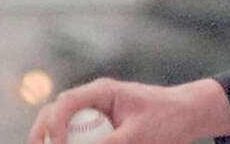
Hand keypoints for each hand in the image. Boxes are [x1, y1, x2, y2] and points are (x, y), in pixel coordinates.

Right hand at [29, 77, 229, 143]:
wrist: (187, 115)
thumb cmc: (167, 118)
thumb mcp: (139, 134)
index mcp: (102, 92)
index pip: (65, 103)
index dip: (54, 125)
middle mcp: (93, 100)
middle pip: (55, 113)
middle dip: (42, 134)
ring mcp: (94, 114)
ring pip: (62, 126)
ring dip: (54, 139)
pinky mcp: (99, 128)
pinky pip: (78, 136)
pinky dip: (72, 141)